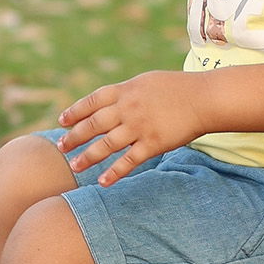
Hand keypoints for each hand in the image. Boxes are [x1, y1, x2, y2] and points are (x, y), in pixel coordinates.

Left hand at [58, 72, 209, 184]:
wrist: (204, 98)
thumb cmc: (177, 88)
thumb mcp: (146, 81)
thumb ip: (125, 92)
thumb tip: (106, 101)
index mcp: (125, 90)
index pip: (91, 101)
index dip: (75, 112)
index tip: (62, 121)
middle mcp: (128, 108)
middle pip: (93, 124)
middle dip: (74, 137)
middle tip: (60, 147)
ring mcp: (139, 126)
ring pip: (106, 145)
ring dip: (88, 157)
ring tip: (75, 167)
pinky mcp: (153, 143)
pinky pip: (129, 160)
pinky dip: (115, 172)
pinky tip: (103, 182)